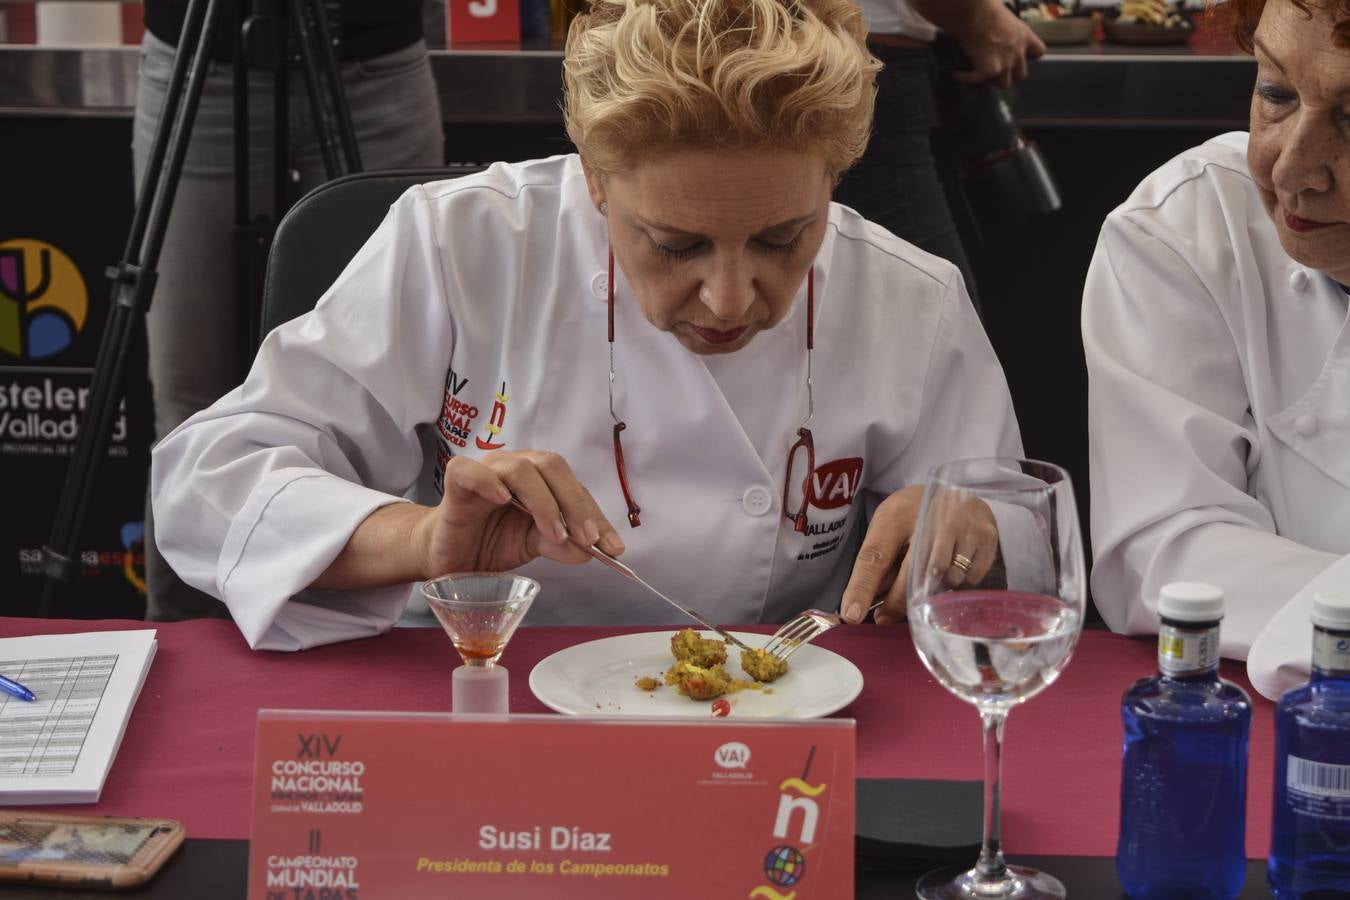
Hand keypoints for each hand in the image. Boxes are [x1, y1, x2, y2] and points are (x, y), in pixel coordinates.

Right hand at [412, 451, 623, 577]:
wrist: (448, 556)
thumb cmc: (490, 542)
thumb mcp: (531, 546)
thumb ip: (559, 544)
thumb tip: (589, 551)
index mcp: (538, 478)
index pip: (573, 487)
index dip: (595, 515)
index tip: (613, 546)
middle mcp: (515, 467)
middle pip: (552, 467)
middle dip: (575, 503)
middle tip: (587, 538)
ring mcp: (487, 470)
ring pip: (521, 469)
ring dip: (544, 502)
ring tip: (554, 534)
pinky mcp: (457, 481)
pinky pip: (472, 471)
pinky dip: (490, 482)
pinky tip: (504, 500)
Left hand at [840, 486, 999, 625]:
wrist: (955, 490)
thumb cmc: (913, 515)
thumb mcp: (888, 528)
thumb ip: (879, 564)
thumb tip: (862, 606)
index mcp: (896, 515)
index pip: (875, 557)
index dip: (862, 589)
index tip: (851, 615)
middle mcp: (931, 518)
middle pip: (910, 577)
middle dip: (895, 604)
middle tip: (884, 619)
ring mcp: (963, 527)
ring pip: (943, 582)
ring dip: (931, 594)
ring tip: (926, 582)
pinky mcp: (986, 537)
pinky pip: (969, 580)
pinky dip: (958, 584)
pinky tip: (953, 570)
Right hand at [949, 0, 1045, 88]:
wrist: (974, 12)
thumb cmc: (986, 7)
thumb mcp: (1005, 16)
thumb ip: (1005, 27)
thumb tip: (993, 28)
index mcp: (1024, 36)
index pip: (1039, 52)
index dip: (1029, 56)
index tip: (1019, 56)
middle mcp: (1017, 52)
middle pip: (1021, 75)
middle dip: (1010, 74)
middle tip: (997, 69)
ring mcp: (1004, 64)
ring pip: (1003, 83)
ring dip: (991, 80)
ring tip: (979, 74)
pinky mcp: (988, 70)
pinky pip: (976, 81)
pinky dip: (966, 78)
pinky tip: (958, 73)